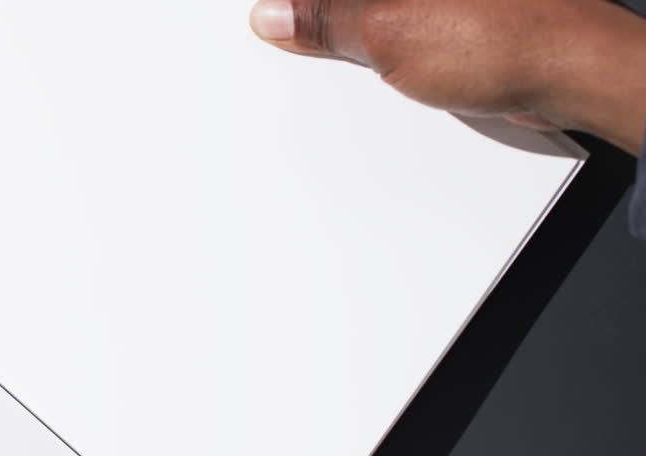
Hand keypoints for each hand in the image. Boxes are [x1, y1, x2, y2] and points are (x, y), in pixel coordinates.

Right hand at [248, 0, 645, 154]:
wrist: (573, 70)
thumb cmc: (505, 38)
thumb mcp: (387, 33)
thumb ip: (324, 20)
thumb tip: (275, 16)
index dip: (284, 6)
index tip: (261, 21)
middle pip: (337, 0)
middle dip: (306, 15)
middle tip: (278, 36)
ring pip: (360, 9)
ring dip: (334, 30)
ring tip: (314, 50)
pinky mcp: (443, 14)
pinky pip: (384, 23)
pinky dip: (363, 42)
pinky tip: (354, 62)